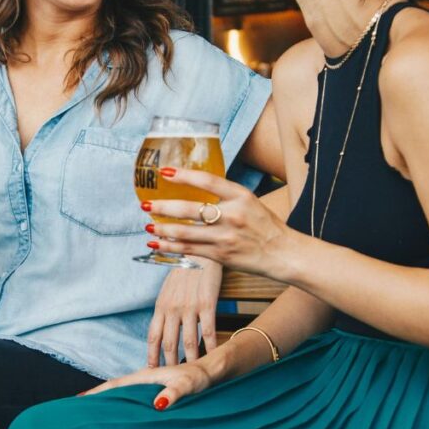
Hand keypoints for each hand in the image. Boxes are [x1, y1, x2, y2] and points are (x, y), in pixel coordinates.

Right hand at [85, 360, 212, 409]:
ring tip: (93, 416)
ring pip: (123, 396)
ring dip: (109, 404)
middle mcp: (143, 381)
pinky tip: (121, 417)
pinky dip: (123, 408)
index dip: (96, 393)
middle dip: (97, 399)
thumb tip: (158, 404)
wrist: (212, 372)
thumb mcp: (188, 385)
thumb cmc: (200, 378)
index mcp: (145, 377)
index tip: (77, 401)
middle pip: (114, 390)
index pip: (115, 385)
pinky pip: (133, 401)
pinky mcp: (155, 394)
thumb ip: (174, 393)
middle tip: (77, 411)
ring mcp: (148, 388)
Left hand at [144, 167, 297, 279]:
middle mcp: (233, 215)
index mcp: (241, 196)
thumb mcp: (249, 201)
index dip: (183, 176)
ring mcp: (226, 237)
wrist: (283, 253)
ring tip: (148, 226)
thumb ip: (225, 195)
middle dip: (163, 207)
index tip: (164, 172)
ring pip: (185, 233)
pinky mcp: (221, 255)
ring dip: (163, 229)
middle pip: (190, 210)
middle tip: (146, 204)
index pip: (207, 181)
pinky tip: (157, 244)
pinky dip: (170, 247)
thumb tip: (195, 186)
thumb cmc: (265, 225)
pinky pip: (189, 250)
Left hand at [148, 258, 220, 365]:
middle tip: (171, 381)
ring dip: (190, 361)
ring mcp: (189, 307)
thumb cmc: (186, 269)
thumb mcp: (169, 288)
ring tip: (192, 375)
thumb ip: (167, 307)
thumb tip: (165, 325)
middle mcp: (172, 308)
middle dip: (169, 364)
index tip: (151, 370)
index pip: (152, 336)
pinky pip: (208, 332)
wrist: (200, 249)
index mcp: (161, 305)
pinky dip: (210, 348)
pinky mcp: (207, 304)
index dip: (151, 355)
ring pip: (188, 342)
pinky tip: (213, 357)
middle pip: (168, 343)